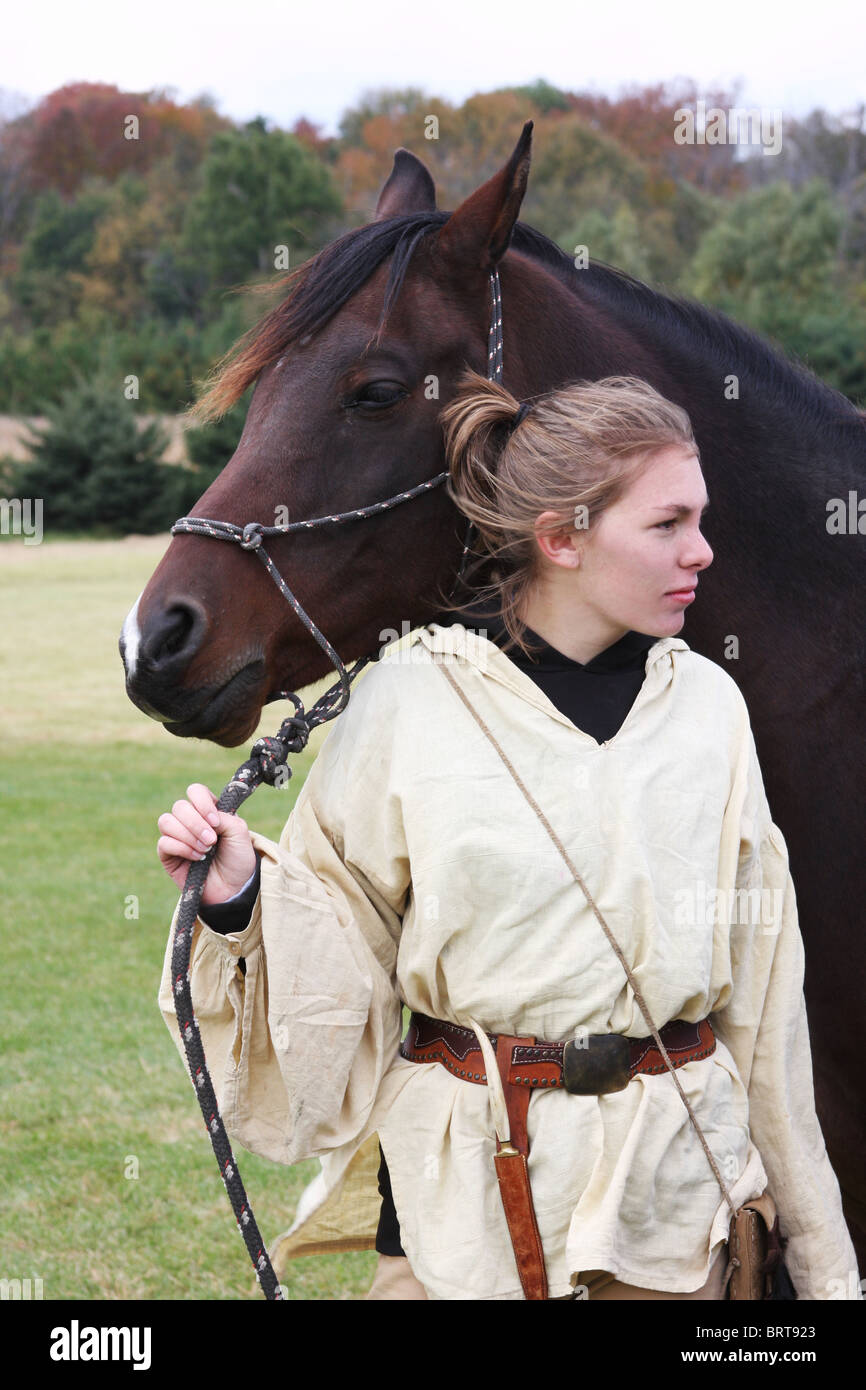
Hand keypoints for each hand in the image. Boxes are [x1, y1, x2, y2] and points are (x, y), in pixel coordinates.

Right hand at [157, 783, 257, 905]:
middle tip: (212, 840)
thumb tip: (203, 816)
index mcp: (208, 810)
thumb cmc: (237, 858)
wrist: (234, 888)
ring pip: (166, 821)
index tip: (216, 822)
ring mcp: (177, 837)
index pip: (195, 791)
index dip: (202, 803)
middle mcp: (190, 820)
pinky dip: (182, 848)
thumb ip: (224, 817)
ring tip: (206, 850)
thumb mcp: (240, 833)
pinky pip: (164, 843)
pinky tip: (197, 858)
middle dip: (196, 823)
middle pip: (180, 806)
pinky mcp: (168, 855)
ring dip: (188, 835)